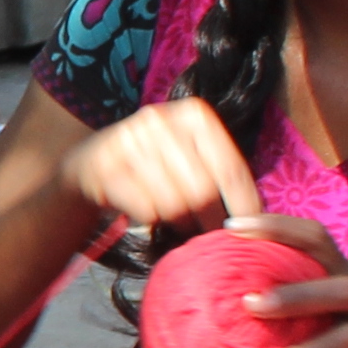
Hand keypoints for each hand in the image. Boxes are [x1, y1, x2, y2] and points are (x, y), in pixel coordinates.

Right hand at [58, 95, 263, 234]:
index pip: (231, 167)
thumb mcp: (191, 152)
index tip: (252, 230)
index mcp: (193, 114)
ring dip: (181, 222)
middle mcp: (161, 120)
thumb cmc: (156, 163)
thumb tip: (257, 216)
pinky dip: (152, 220)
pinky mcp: (104, 168)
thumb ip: (220, 170)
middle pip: (203, 190)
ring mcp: (129, 142)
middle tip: (207, 233)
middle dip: (209, 219)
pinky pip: (146, 210)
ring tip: (180, 222)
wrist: (90, 164)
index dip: (244, 203)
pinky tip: (150, 213)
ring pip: (175, 204)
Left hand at [219, 210, 347, 347]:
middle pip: (343, 289)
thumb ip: (281, 292)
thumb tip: (204, 280)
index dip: (278, 227)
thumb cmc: (335, 339)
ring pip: (346, 341)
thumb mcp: (318, 312)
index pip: (317, 239)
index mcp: (342, 280)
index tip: (230, 228)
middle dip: (296, 294)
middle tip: (249, 304)